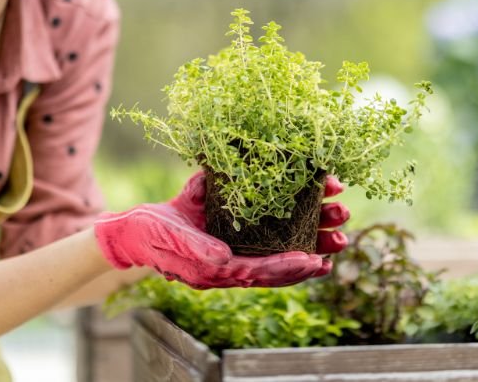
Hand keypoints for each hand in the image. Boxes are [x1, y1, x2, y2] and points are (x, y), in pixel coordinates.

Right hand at [93, 171, 349, 288]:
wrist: (134, 227)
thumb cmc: (150, 236)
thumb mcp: (171, 241)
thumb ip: (197, 251)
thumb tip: (224, 258)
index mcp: (220, 269)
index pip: (263, 272)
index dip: (290, 268)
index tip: (317, 260)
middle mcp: (235, 259)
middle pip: (282, 259)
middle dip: (314, 247)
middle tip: (342, 236)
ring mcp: (237, 242)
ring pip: (282, 241)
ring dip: (311, 230)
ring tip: (338, 219)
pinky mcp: (234, 224)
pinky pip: (269, 225)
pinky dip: (292, 217)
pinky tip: (311, 205)